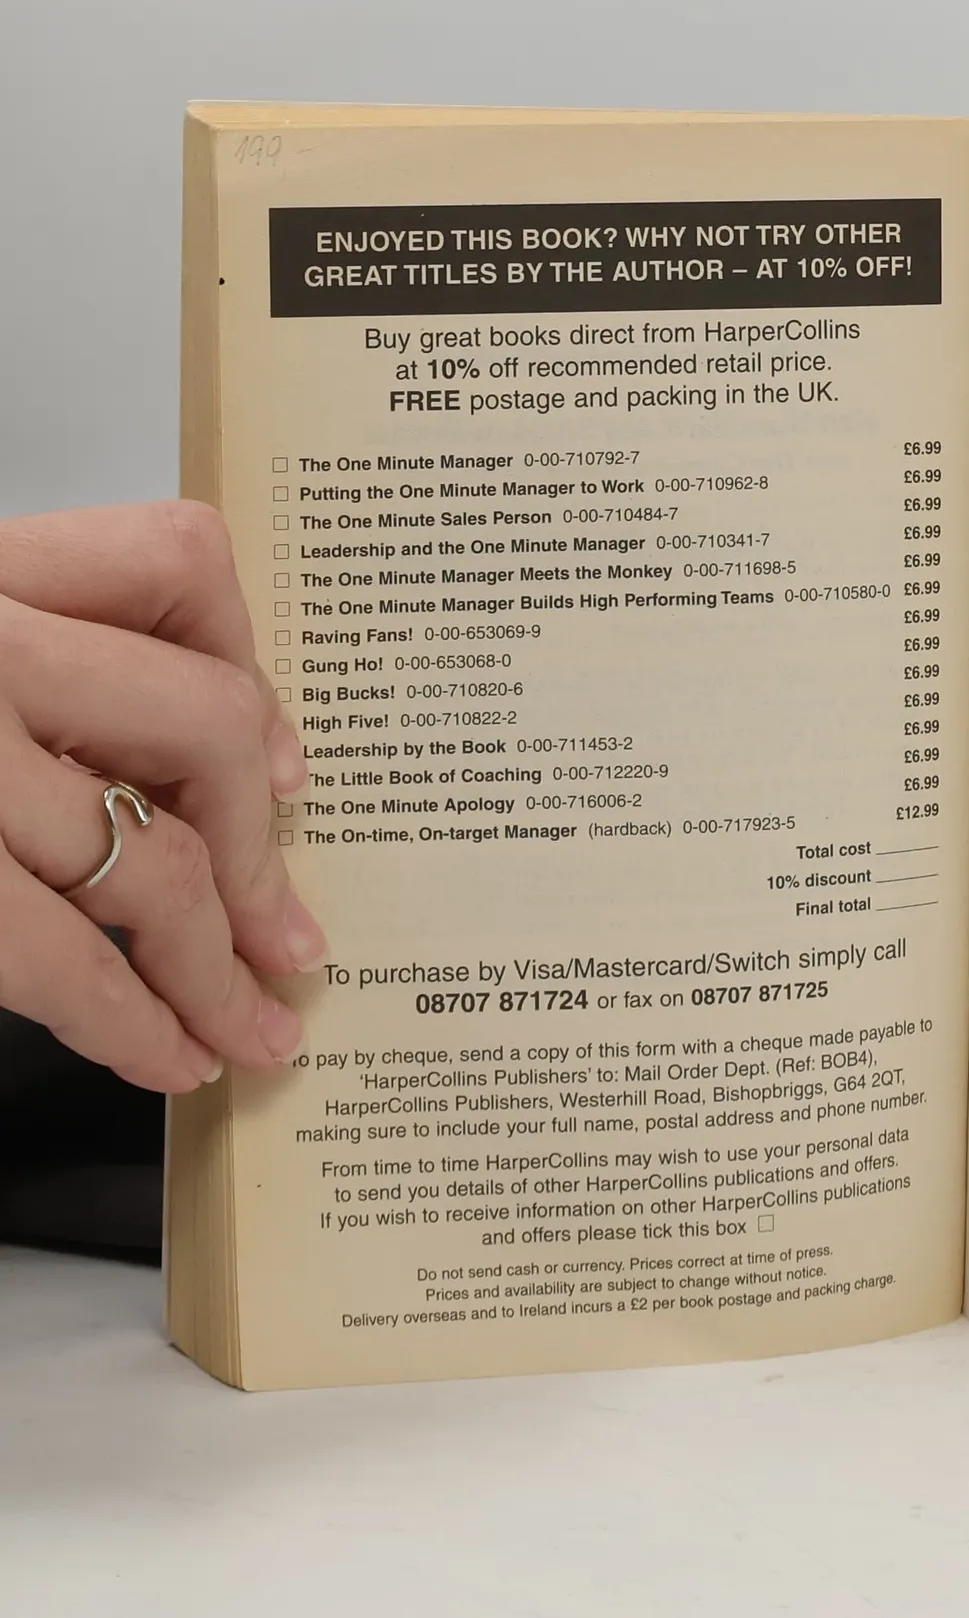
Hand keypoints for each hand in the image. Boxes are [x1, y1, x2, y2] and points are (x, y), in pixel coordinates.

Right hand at [0, 502, 324, 1091]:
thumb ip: (22, 659)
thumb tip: (200, 765)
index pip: (176, 563)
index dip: (251, 665)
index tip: (285, 760)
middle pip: (204, 726)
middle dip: (262, 853)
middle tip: (292, 940)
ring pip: (148, 858)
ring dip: (218, 965)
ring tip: (252, 1031)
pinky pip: (51, 955)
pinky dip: (129, 1020)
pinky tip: (164, 1055)